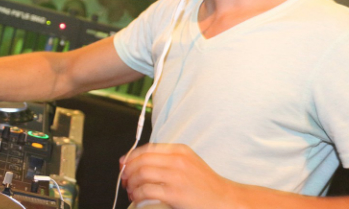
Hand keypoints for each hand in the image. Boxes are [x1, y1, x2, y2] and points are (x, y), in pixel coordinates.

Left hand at [121, 143, 238, 208]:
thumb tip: (142, 161)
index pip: (147, 149)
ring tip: (130, 190)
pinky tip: (137, 198)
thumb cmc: (206, 184)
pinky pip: (146, 191)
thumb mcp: (189, 162)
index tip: (124, 164)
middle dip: (127, 171)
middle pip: (141, 161)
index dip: (131, 157)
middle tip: (124, 180)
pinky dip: (137, 194)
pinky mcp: (174, 193)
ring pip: (141, 174)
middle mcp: (177, 160)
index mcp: (179, 150)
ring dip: (131, 183)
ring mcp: (175, 177)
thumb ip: (169, 159)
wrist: (225, 199)